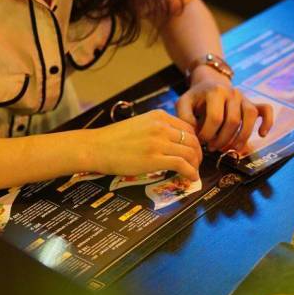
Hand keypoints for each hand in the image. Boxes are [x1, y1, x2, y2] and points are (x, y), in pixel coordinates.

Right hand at [83, 109, 202, 180]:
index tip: (193, 150)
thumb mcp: (139, 124)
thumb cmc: (113, 139)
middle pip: (192, 140)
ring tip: (193, 172)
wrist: (96, 147)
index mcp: (158, 116)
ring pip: (190, 152)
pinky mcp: (155, 159)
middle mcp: (161, 127)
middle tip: (196, 163)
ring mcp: (158, 142)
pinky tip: (190, 178)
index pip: (188, 127)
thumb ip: (156, 128)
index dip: (194, 141)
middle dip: (198, 154)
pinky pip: (182, 165)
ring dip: (196, 164)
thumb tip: (171, 141)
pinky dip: (191, 172)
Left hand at [175, 69, 273, 153]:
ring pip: (250, 118)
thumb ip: (184, 116)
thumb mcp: (184, 103)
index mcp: (215, 92)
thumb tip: (195, 132)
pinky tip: (262, 135)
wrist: (209, 82)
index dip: (208, 134)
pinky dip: (267, 122)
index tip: (201, 141)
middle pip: (233, 121)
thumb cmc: (196, 97)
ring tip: (232, 149)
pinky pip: (266, 110)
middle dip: (222, 139)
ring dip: (242, 137)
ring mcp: (244, 97)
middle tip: (212, 148)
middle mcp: (233, 92)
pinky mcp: (253, 103)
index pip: (215, 118)